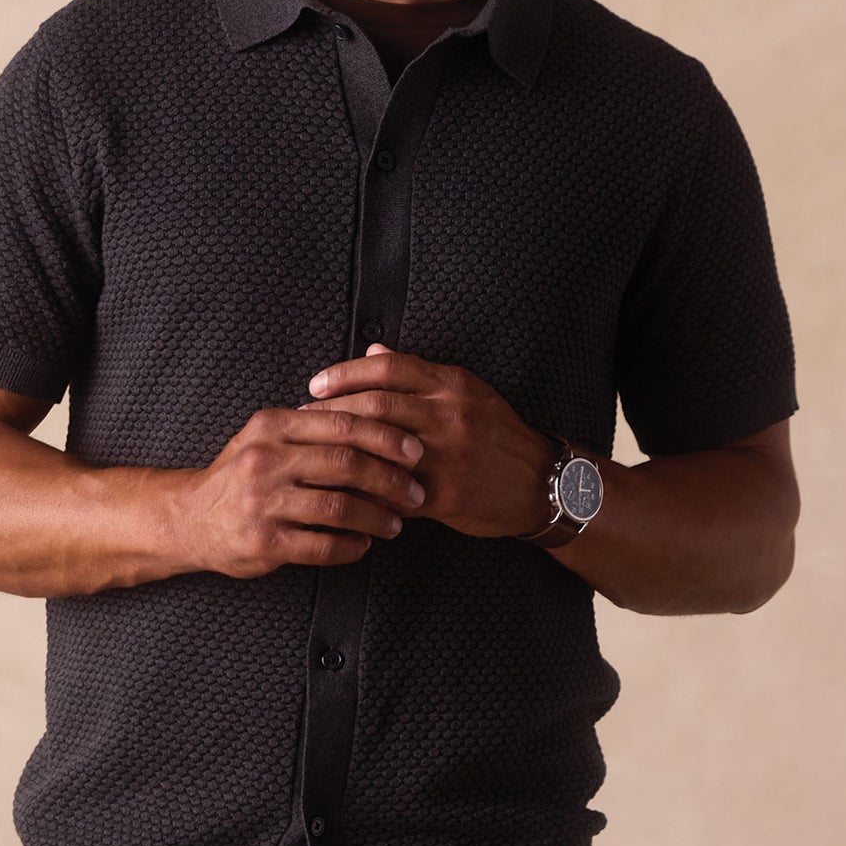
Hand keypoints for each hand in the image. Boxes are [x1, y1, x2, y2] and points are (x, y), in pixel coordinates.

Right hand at [181, 401, 428, 578]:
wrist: (189, 518)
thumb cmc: (239, 476)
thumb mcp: (265, 437)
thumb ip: (312, 425)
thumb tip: (377, 415)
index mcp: (272, 427)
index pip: (342, 424)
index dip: (386, 437)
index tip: (415, 450)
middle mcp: (265, 461)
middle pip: (346, 464)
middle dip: (391, 479)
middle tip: (416, 491)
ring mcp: (262, 503)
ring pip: (338, 507)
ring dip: (377, 517)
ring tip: (395, 523)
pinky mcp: (263, 542)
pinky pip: (321, 545)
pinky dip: (351, 546)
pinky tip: (363, 544)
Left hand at [298, 343, 555, 538]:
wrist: (541, 484)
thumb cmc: (497, 435)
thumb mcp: (466, 393)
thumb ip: (418, 373)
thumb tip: (373, 350)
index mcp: (451, 385)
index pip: (389, 367)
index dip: (345, 373)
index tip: (316, 384)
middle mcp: (449, 415)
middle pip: (377, 404)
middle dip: (332, 410)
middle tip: (304, 417)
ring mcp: (448, 456)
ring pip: (380, 446)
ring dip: (341, 449)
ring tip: (315, 452)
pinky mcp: (446, 495)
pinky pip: (392, 491)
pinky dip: (362, 489)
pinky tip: (339, 490)